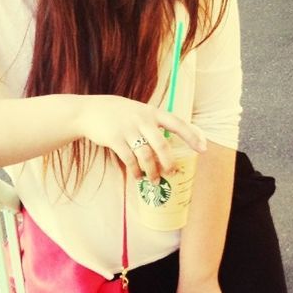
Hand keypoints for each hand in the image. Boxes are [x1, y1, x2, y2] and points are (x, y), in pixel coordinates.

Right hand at [74, 95, 205, 182]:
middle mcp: (142, 119)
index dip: (192, 136)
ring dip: (152, 171)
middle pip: (161, 145)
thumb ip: (152, 125)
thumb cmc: (118, 114)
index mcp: (152, 112)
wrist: (89, 111)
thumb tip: (166, 148)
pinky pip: (130, 160)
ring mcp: (128, 129)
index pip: (177, 123)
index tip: (203, 149)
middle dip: (168, 163)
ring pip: (146, 156)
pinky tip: (138, 176)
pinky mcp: (115, 139)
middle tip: (171, 174)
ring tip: (154, 181)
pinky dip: (136, 171)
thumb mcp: (138, 112)